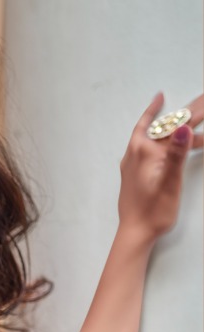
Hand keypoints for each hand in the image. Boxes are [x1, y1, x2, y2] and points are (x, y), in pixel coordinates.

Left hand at [118, 92, 201, 243]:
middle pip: (167, 125)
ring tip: (198, 124)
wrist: (134, 233)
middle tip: (203, 99)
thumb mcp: (170, 182)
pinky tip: (163, 135)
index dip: (196, 111)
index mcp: (148, 151)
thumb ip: (176, 154)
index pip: (178, 125)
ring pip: (159, 134)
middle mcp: (138, 151)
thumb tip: (182, 128)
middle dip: (188, 111)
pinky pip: (147, 142)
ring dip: (178, 127)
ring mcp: (134, 160)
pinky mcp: (134, 169)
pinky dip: (157, 133)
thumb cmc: (153, 212)